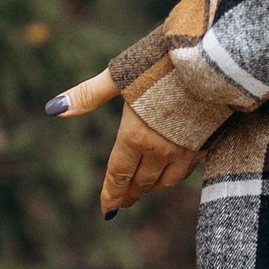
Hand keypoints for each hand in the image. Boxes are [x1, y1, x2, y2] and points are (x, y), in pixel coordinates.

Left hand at [46, 74, 200, 214]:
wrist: (215, 58)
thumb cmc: (163, 61)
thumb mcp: (120, 75)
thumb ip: (88, 95)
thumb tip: (53, 108)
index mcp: (135, 135)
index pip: (118, 174)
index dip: (110, 194)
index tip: (106, 210)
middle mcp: (161, 149)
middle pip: (142, 181)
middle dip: (130, 192)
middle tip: (122, 200)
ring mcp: (187, 149)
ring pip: (167, 180)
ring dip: (152, 186)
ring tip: (145, 187)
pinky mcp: (208, 143)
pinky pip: (188, 171)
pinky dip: (174, 175)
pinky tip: (171, 171)